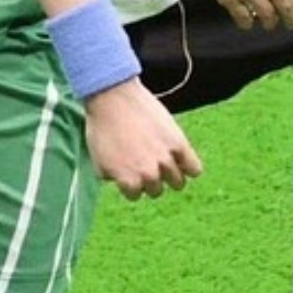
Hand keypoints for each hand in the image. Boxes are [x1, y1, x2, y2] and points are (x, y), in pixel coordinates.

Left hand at [82, 79, 202, 199]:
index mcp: (128, 181)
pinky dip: (190, 167)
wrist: (114, 97)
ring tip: (163, 161)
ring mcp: (165, 160)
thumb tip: (121, 183)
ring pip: (177, 183)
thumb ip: (111, 177)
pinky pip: (195, 169)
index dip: (130, 182)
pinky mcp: (179, 144)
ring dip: (170, 175)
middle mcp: (148, 174)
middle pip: (156, 190)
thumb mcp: (98, 160)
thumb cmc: (102, 127)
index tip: (128, 168)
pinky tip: (181, 159)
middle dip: (149, 179)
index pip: (135, 195)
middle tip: (145, 161)